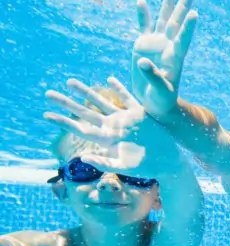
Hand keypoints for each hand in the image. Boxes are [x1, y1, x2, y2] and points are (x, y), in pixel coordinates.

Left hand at [44, 77, 177, 178]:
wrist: (168, 161)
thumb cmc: (147, 167)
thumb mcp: (124, 167)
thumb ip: (104, 163)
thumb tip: (83, 158)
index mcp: (106, 139)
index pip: (80, 128)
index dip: (63, 121)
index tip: (46, 114)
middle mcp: (112, 127)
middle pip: (84, 113)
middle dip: (66, 103)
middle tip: (47, 94)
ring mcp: (125, 119)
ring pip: (101, 102)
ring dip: (85, 92)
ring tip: (69, 82)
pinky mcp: (139, 114)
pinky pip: (127, 98)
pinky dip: (119, 88)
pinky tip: (109, 79)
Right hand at [131, 0, 197, 118]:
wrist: (155, 103)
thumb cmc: (162, 100)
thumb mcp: (160, 90)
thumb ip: (153, 76)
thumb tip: (142, 61)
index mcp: (175, 58)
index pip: (183, 39)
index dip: (188, 27)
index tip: (195, 14)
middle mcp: (168, 47)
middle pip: (177, 23)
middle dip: (183, 7)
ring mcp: (156, 44)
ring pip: (163, 21)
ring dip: (167, 5)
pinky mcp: (143, 46)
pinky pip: (144, 27)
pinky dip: (143, 15)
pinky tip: (141, 2)